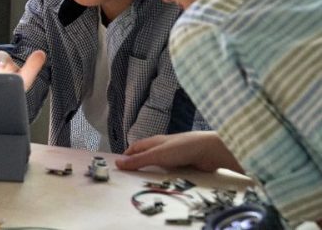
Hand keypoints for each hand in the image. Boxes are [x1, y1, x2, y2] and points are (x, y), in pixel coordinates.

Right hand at [115, 131, 243, 172]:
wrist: (209, 150)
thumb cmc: (181, 148)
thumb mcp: (156, 155)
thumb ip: (138, 160)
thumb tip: (117, 163)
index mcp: (154, 142)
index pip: (136, 148)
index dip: (127, 155)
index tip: (119, 166)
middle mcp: (163, 148)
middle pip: (147, 157)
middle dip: (139, 165)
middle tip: (130, 178)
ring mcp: (174, 156)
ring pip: (159, 165)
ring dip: (153, 173)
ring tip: (146, 184)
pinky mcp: (185, 164)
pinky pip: (171, 171)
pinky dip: (166, 177)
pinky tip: (165, 183)